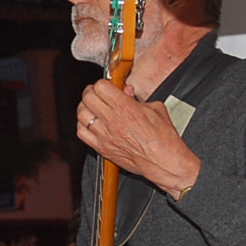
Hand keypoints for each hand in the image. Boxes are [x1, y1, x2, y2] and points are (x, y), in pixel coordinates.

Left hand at [75, 80, 202, 199]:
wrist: (164, 162)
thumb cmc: (163, 139)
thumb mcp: (156, 109)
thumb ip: (137, 98)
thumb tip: (127, 92)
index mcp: (126, 107)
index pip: (100, 86)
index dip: (102, 83)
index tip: (106, 85)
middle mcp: (113, 120)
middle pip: (88, 98)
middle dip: (91, 92)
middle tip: (97, 93)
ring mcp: (105, 135)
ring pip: (81, 114)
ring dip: (85, 107)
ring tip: (91, 107)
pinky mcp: (102, 148)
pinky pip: (81, 133)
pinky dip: (82, 125)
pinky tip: (90, 123)